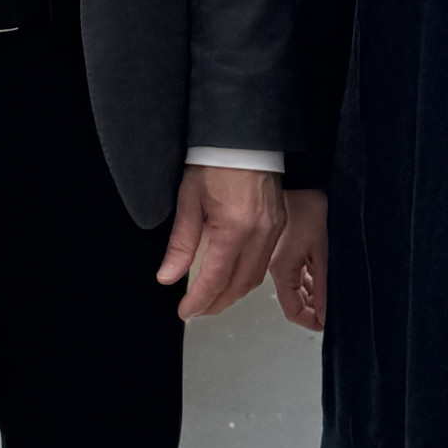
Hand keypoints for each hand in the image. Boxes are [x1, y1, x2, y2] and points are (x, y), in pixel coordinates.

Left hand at [157, 166, 285, 318]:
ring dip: (233, 293)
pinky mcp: (279, 223)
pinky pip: (265, 261)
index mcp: (235, 228)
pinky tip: (232, 276)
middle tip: (196, 310)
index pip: (216, 278)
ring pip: (255, 277)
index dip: (199, 300)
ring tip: (211, 298)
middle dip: (217, 303)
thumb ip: (181, 243)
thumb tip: (167, 277)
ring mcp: (273, 229)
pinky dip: (247, 275)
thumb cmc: (214, 161)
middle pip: (240, 285)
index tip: (185, 312)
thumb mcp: (189, 200)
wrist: (244, 135)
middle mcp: (260, 234)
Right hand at [268, 187, 328, 331]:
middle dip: (315, 307)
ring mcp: (280, 256)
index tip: (328, 323)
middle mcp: (276, 266)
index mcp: (281, 270)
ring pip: (298, 286)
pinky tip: (324, 274)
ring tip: (333, 291)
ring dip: (314, 292)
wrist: (302, 180)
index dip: (311, 321)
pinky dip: (311, 278)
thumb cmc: (309, 208)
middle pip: (295, 300)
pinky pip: (298, 271)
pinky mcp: (286, 246)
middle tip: (334, 308)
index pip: (293, 311)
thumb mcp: (323, 253)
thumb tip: (325, 314)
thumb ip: (324, 287)